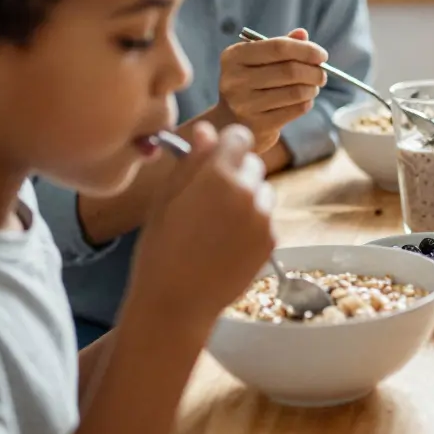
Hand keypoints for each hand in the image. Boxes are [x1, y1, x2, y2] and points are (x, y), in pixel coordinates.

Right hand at [129, 122, 275, 324]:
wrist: (177, 303)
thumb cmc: (161, 249)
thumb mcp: (166, 199)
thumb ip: (190, 161)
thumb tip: (206, 130)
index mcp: (219, 175)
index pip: (239, 136)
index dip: (226, 145)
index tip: (215, 159)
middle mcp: (248, 191)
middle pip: (252, 163)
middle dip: (236, 173)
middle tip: (209, 199)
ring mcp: (264, 217)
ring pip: (263, 191)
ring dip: (248, 199)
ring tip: (217, 225)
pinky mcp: (272, 240)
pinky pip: (267, 219)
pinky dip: (253, 225)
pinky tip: (228, 243)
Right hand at [216, 28, 327, 152]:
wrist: (230, 121)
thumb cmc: (250, 83)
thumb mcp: (257, 60)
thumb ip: (280, 45)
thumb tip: (302, 34)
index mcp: (234, 56)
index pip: (278, 47)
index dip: (305, 50)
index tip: (322, 55)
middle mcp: (235, 80)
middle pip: (290, 71)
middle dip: (314, 71)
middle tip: (322, 74)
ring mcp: (245, 104)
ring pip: (295, 92)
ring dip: (312, 88)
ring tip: (313, 87)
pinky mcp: (258, 125)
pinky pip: (295, 110)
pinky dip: (306, 103)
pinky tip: (304, 100)